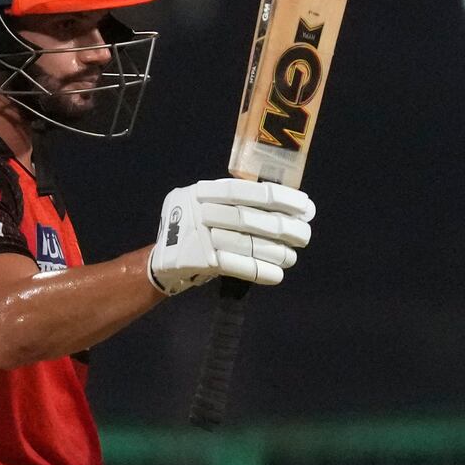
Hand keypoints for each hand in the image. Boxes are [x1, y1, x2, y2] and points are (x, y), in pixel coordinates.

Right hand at [148, 177, 313, 295]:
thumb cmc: (196, 231)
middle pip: (247, 218)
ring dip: (274, 252)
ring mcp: (196, 236)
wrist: (161, 262)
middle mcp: (197, 210)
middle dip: (282, 227)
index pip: (244, 190)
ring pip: (244, 243)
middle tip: (304, 235)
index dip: (277, 197)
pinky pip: (235, 266)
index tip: (304, 206)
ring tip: (292, 257)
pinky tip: (277, 274)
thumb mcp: (207, 207)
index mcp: (201, 191)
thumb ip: (239, 205)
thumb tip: (294, 209)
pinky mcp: (198, 261)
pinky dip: (259, 270)